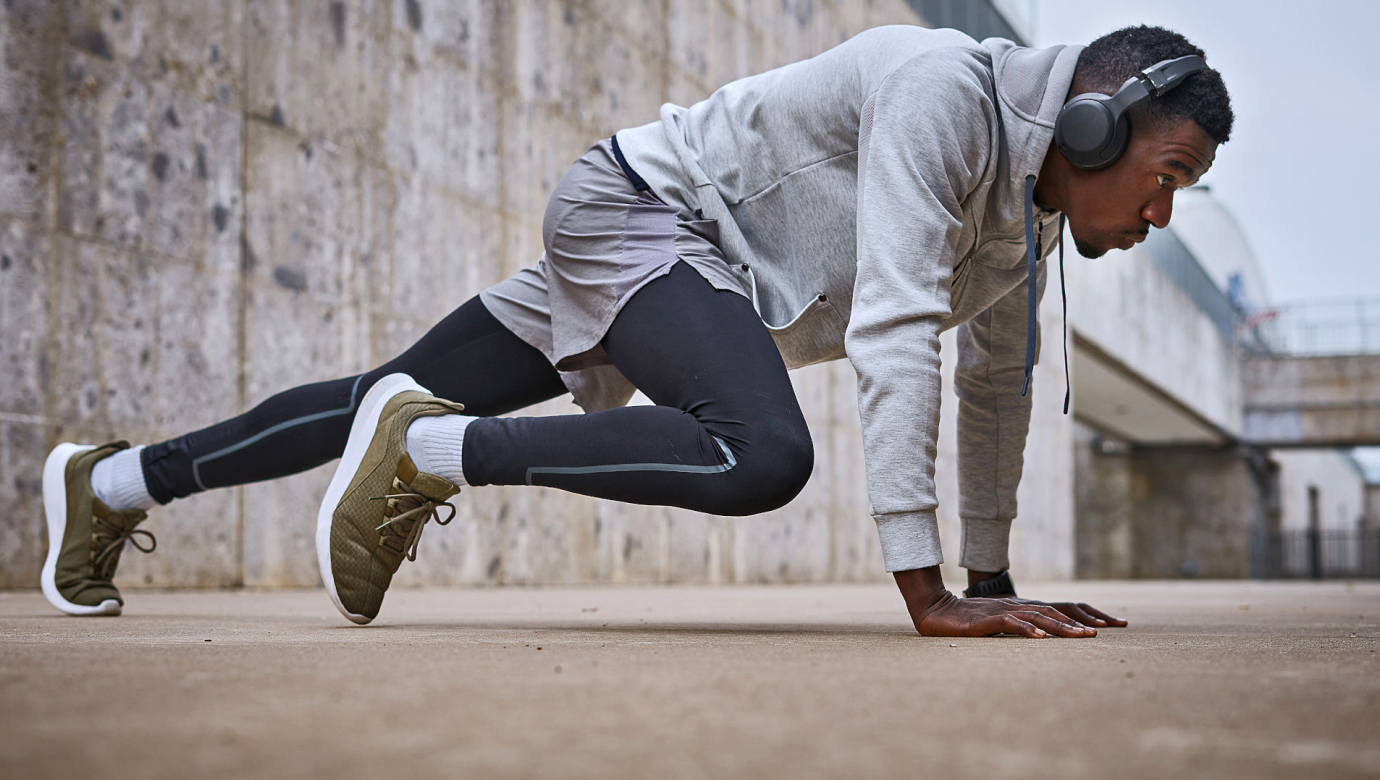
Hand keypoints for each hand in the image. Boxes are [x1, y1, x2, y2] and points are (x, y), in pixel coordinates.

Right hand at [894, 567, 1097, 637]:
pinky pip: (1010, 624)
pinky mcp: (985, 620)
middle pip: (1055, 611)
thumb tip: (1046, 636)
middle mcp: (1017, 606)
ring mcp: (1002, 612)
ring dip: (1061, 627)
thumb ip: (1021, 625)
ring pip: (1038, 617)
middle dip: (1081, 622)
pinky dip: (1027, 630)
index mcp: (1023, 607)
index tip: (1112, 624)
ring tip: (1081, 637)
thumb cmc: (967, 619)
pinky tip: (1040, 638)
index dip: (1087, 614)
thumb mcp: (999, 622)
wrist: (936, 609)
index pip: (1061, 608)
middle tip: (1103, 633)